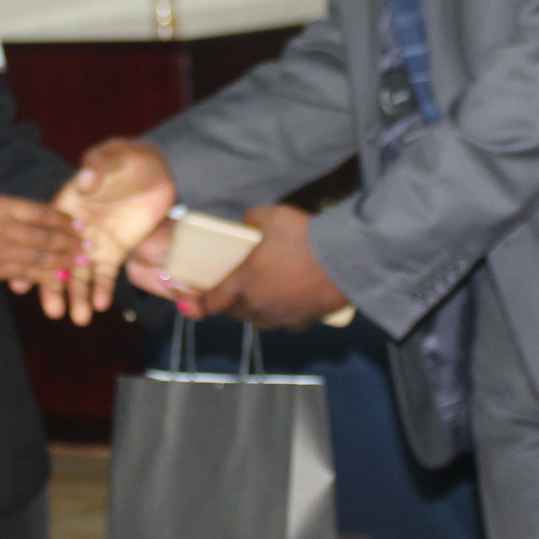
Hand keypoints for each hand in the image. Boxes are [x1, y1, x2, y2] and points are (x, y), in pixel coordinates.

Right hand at [0, 194, 83, 285]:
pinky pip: (23, 273)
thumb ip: (5, 210)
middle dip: (71, 243)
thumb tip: (36, 219)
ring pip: (38, 256)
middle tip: (90, 248)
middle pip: (45, 235)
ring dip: (64, 262)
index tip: (80, 225)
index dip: (65, 220)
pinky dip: (44, 276)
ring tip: (82, 266)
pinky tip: (58, 279)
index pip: (41, 212)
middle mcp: (0, 225)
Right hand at [48, 139, 177, 323]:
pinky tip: (101, 305)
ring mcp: (94, 244)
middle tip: (53, 312)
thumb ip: (98, 165)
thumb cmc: (127, 158)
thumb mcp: (114, 155)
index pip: (45, 233)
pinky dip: (103, 289)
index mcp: (67, 205)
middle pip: (60, 261)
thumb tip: (84, 179)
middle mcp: (76, 230)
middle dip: (55, 286)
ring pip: (82, 273)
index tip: (22, 280)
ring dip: (79, 295)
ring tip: (78, 318)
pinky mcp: (114, 252)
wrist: (153, 170)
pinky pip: (107, 275)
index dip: (33, 256)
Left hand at [194, 205, 349, 329]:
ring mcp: (280, 317)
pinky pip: (283, 321)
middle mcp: (257, 306)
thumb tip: (247, 224)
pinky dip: (281, 312)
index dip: (199, 303)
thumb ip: (251, 221)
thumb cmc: (303, 236)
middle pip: (233, 313)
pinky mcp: (302, 323)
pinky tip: (289, 298)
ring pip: (257, 320)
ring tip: (262, 292)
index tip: (194, 301)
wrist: (345, 261)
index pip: (211, 303)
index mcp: (242, 283)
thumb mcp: (271, 216)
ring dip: (254, 309)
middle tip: (233, 286)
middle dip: (229, 302)